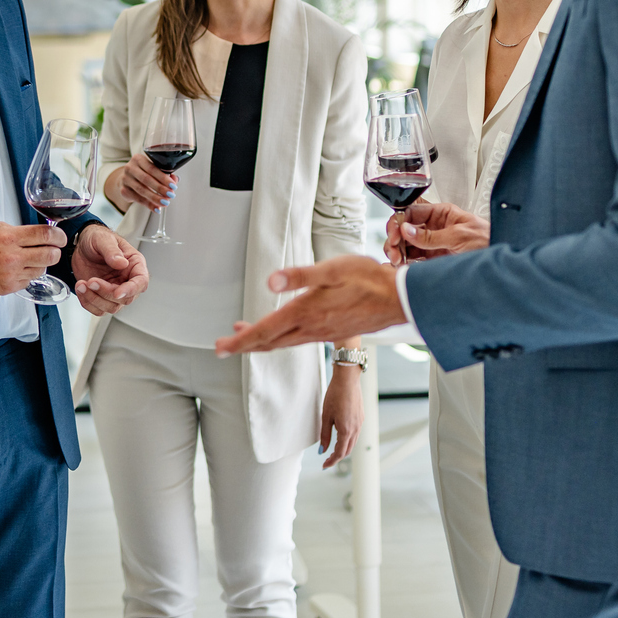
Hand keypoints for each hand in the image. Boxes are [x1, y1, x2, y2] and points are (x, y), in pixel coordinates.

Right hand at [0, 221, 65, 295]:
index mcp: (9, 237)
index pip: (45, 234)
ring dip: (40, 264)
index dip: (58, 235)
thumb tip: (39, 233)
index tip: (60, 237)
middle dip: (54, 251)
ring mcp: (11, 274)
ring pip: (41, 270)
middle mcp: (12, 257)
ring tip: (30, 258)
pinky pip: (28, 281)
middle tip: (53, 248)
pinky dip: (27, 275)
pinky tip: (17, 268)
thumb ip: (19, 231)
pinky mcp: (8, 287)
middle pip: (50, 255)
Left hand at [73, 225, 147, 314]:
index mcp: (134, 265)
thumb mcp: (103, 239)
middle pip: (125, 298)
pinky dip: (87, 302)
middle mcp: (127, 280)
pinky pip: (98, 309)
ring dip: (94, 299)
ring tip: (82, 284)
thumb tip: (122, 263)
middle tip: (91, 281)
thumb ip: (112, 251)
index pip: (141, 282)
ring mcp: (114, 290)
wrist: (80, 245)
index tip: (117, 293)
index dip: (131, 290)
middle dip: (106, 293)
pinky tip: (80, 288)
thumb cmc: (97, 238)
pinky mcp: (101, 296)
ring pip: (111, 307)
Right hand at [108, 157, 174, 211]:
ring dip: (155, 198)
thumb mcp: (153, 170)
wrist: (126, 179)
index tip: (173, 186)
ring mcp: (125, 179)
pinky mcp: (123, 190)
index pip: (152, 168)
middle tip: (171, 195)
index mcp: (138, 159)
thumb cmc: (143, 173)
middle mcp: (130, 168)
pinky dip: (148, 205)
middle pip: (146, 179)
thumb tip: (175, 180)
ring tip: (165, 203)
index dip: (163, 178)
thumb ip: (165, 174)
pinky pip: (137, 199)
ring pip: (141, 190)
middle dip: (160, 188)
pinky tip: (156, 208)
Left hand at [214, 256, 404, 355]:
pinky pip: (296, 341)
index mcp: (306, 313)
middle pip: (269, 342)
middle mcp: (311, 328)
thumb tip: (271, 283)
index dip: (240, 340)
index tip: (220, 347)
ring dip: (260, 341)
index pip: (265, 331)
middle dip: (244, 345)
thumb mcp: (333, 269)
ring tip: (243, 337)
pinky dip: (279, 339)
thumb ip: (300, 276)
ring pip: (282, 343)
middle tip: (222, 347)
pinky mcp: (330, 333)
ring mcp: (321, 333)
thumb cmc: (368, 280)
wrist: (398, 299)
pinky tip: (279, 332)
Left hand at [318, 362, 363, 468]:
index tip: (324, 465)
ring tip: (333, 452)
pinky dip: (348, 441)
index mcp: (346, 430)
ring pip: (353, 443)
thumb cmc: (335, 395)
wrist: (347, 380)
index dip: (332, 461)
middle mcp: (356, 429)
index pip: (340, 452)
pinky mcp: (361, 418)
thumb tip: (322, 450)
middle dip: (337, 458)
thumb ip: (325, 435)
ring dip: (343, 450)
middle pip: (348, 450)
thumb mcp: (326, 416)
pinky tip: (341, 438)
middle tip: (327, 461)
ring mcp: (360, 423)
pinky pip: (356, 434)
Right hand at [384, 201, 489, 262]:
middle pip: (405, 229)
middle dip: (395, 239)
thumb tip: (407, 230)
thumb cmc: (489, 241)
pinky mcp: (434, 258)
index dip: (399, 222)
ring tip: (398, 261)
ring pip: (406, 244)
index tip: (395, 234)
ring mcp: (433, 243)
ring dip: (398, 252)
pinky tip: (403, 266)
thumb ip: (431, 235)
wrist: (502, 261)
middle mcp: (435, 227)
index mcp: (441, 214)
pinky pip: (413, 258)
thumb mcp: (459, 236)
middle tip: (394, 251)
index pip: (411, 212)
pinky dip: (405, 263)